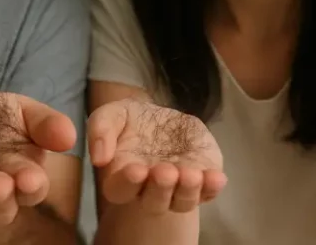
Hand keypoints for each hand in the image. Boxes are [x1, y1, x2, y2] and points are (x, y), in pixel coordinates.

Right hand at [88, 98, 226, 214]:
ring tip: (192, 175)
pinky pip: (208, 192)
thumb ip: (100, 130)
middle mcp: (150, 191)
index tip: (136, 169)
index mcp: (122, 178)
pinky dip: (213, 188)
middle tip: (165, 171)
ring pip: (182, 201)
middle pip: (154, 201)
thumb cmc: (133, 121)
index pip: (122, 190)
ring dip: (188, 191)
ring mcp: (178, 189)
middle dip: (161, 188)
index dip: (128, 182)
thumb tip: (98, 158)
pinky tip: (216, 177)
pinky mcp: (202, 182)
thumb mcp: (113, 114)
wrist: (163, 120)